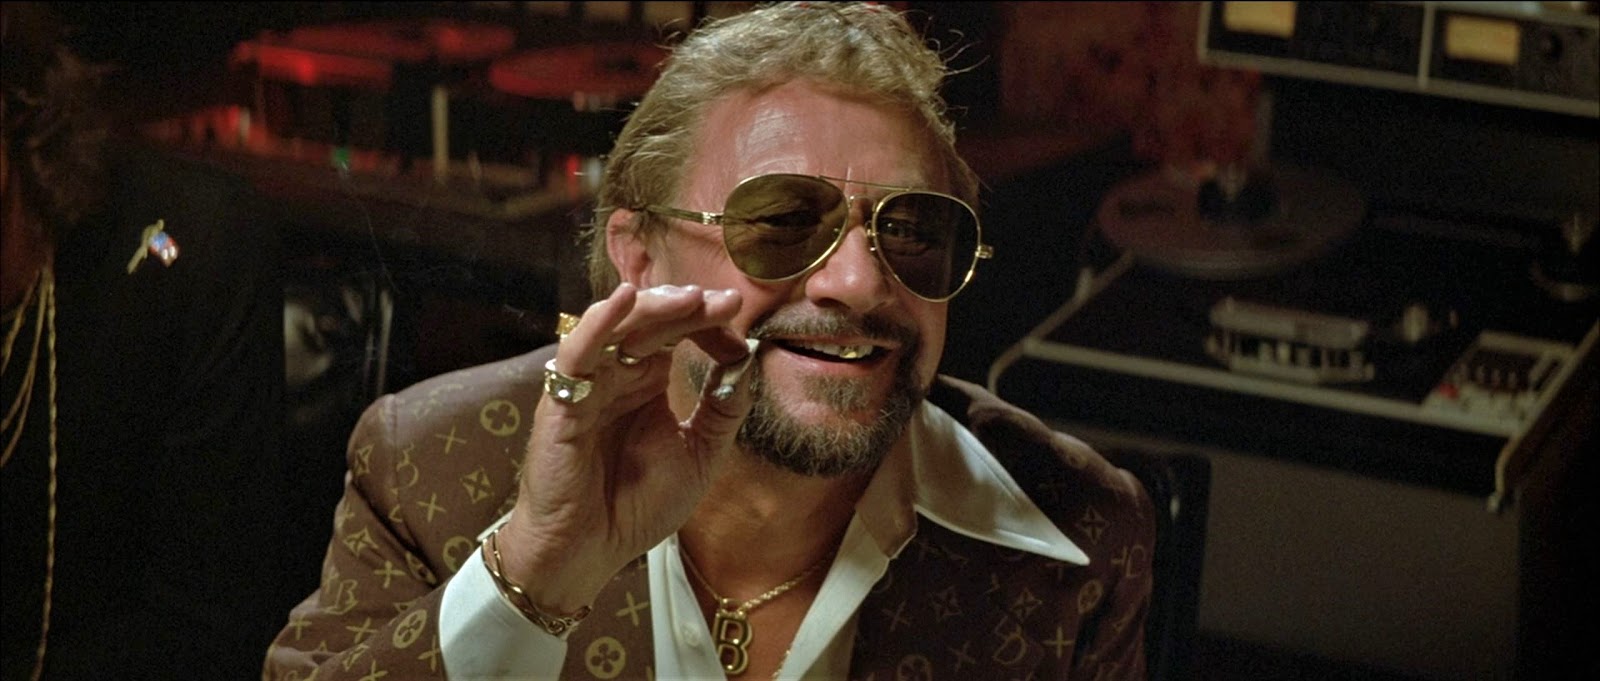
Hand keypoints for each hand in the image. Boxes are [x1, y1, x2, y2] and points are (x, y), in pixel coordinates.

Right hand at [497, 283, 754, 611]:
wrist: (591, 552)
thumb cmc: (637, 507)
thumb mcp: (700, 454)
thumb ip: (722, 408)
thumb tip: (746, 359)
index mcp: (648, 382)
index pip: (678, 333)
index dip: (708, 323)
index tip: (738, 321)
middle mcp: (617, 375)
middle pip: (652, 323)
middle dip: (690, 307)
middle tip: (727, 301)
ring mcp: (589, 385)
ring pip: (618, 328)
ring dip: (653, 308)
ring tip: (689, 298)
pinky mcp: (562, 402)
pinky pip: (578, 354)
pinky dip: (598, 325)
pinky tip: (622, 301)